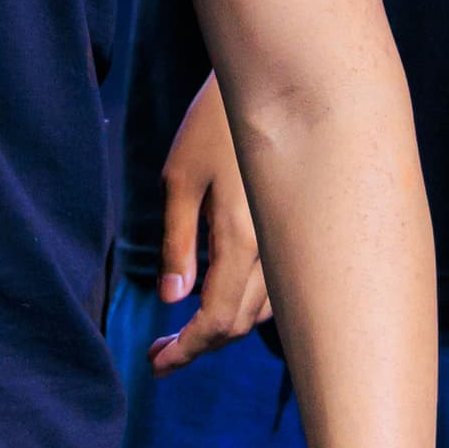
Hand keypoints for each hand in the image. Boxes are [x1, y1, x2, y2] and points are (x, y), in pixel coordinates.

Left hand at [149, 74, 271, 369]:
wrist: (279, 84)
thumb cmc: (218, 123)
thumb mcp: (181, 178)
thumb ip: (177, 242)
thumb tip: (172, 299)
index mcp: (240, 240)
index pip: (215, 319)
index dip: (186, 350)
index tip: (155, 363)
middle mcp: (273, 250)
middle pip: (238, 324)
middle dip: (199, 346)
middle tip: (160, 353)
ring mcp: (288, 241)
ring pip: (260, 311)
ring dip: (222, 329)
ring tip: (183, 331)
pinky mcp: (293, 228)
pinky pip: (276, 288)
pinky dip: (246, 306)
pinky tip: (221, 298)